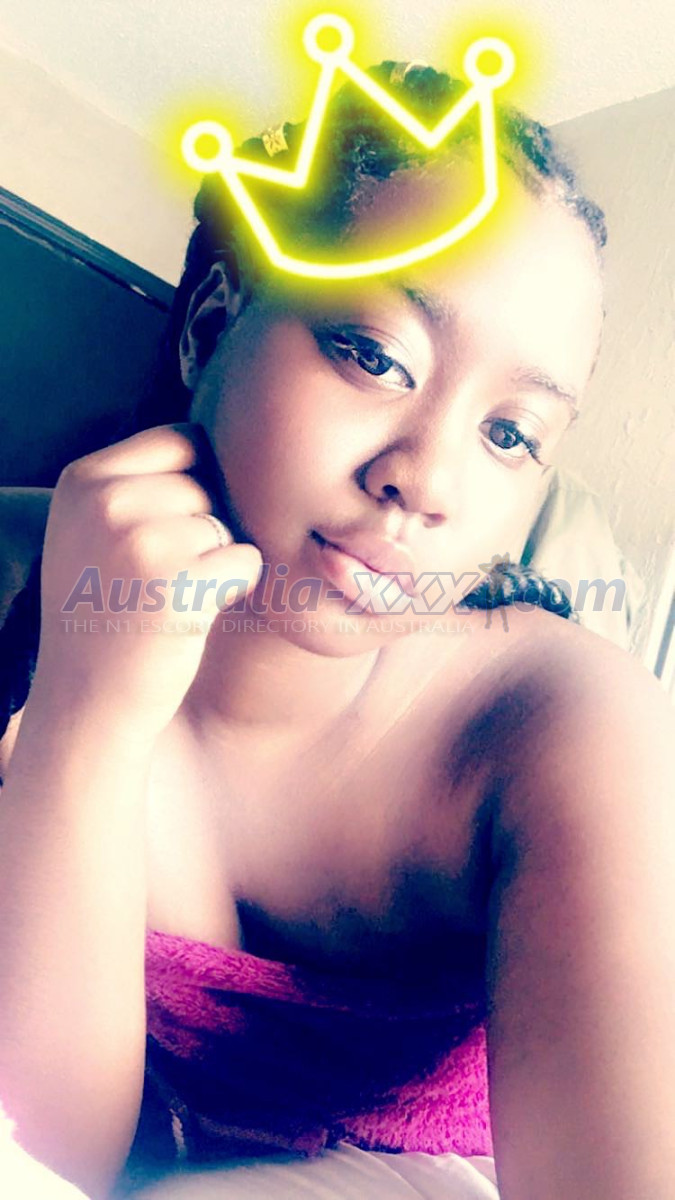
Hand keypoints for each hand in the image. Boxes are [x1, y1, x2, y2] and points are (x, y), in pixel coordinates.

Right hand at [32, 423, 262, 741]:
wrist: (86, 702)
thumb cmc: (107, 612)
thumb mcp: (95, 528)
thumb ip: (141, 481)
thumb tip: (228, 436)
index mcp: (84, 479)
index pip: (181, 438)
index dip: (198, 482)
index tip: (173, 529)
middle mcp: (107, 501)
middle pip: (206, 483)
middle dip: (205, 527)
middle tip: (165, 577)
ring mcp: (140, 540)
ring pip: (227, 523)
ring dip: (216, 560)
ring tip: (171, 596)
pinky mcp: (179, 583)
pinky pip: (245, 559)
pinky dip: (233, 588)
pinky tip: (189, 614)